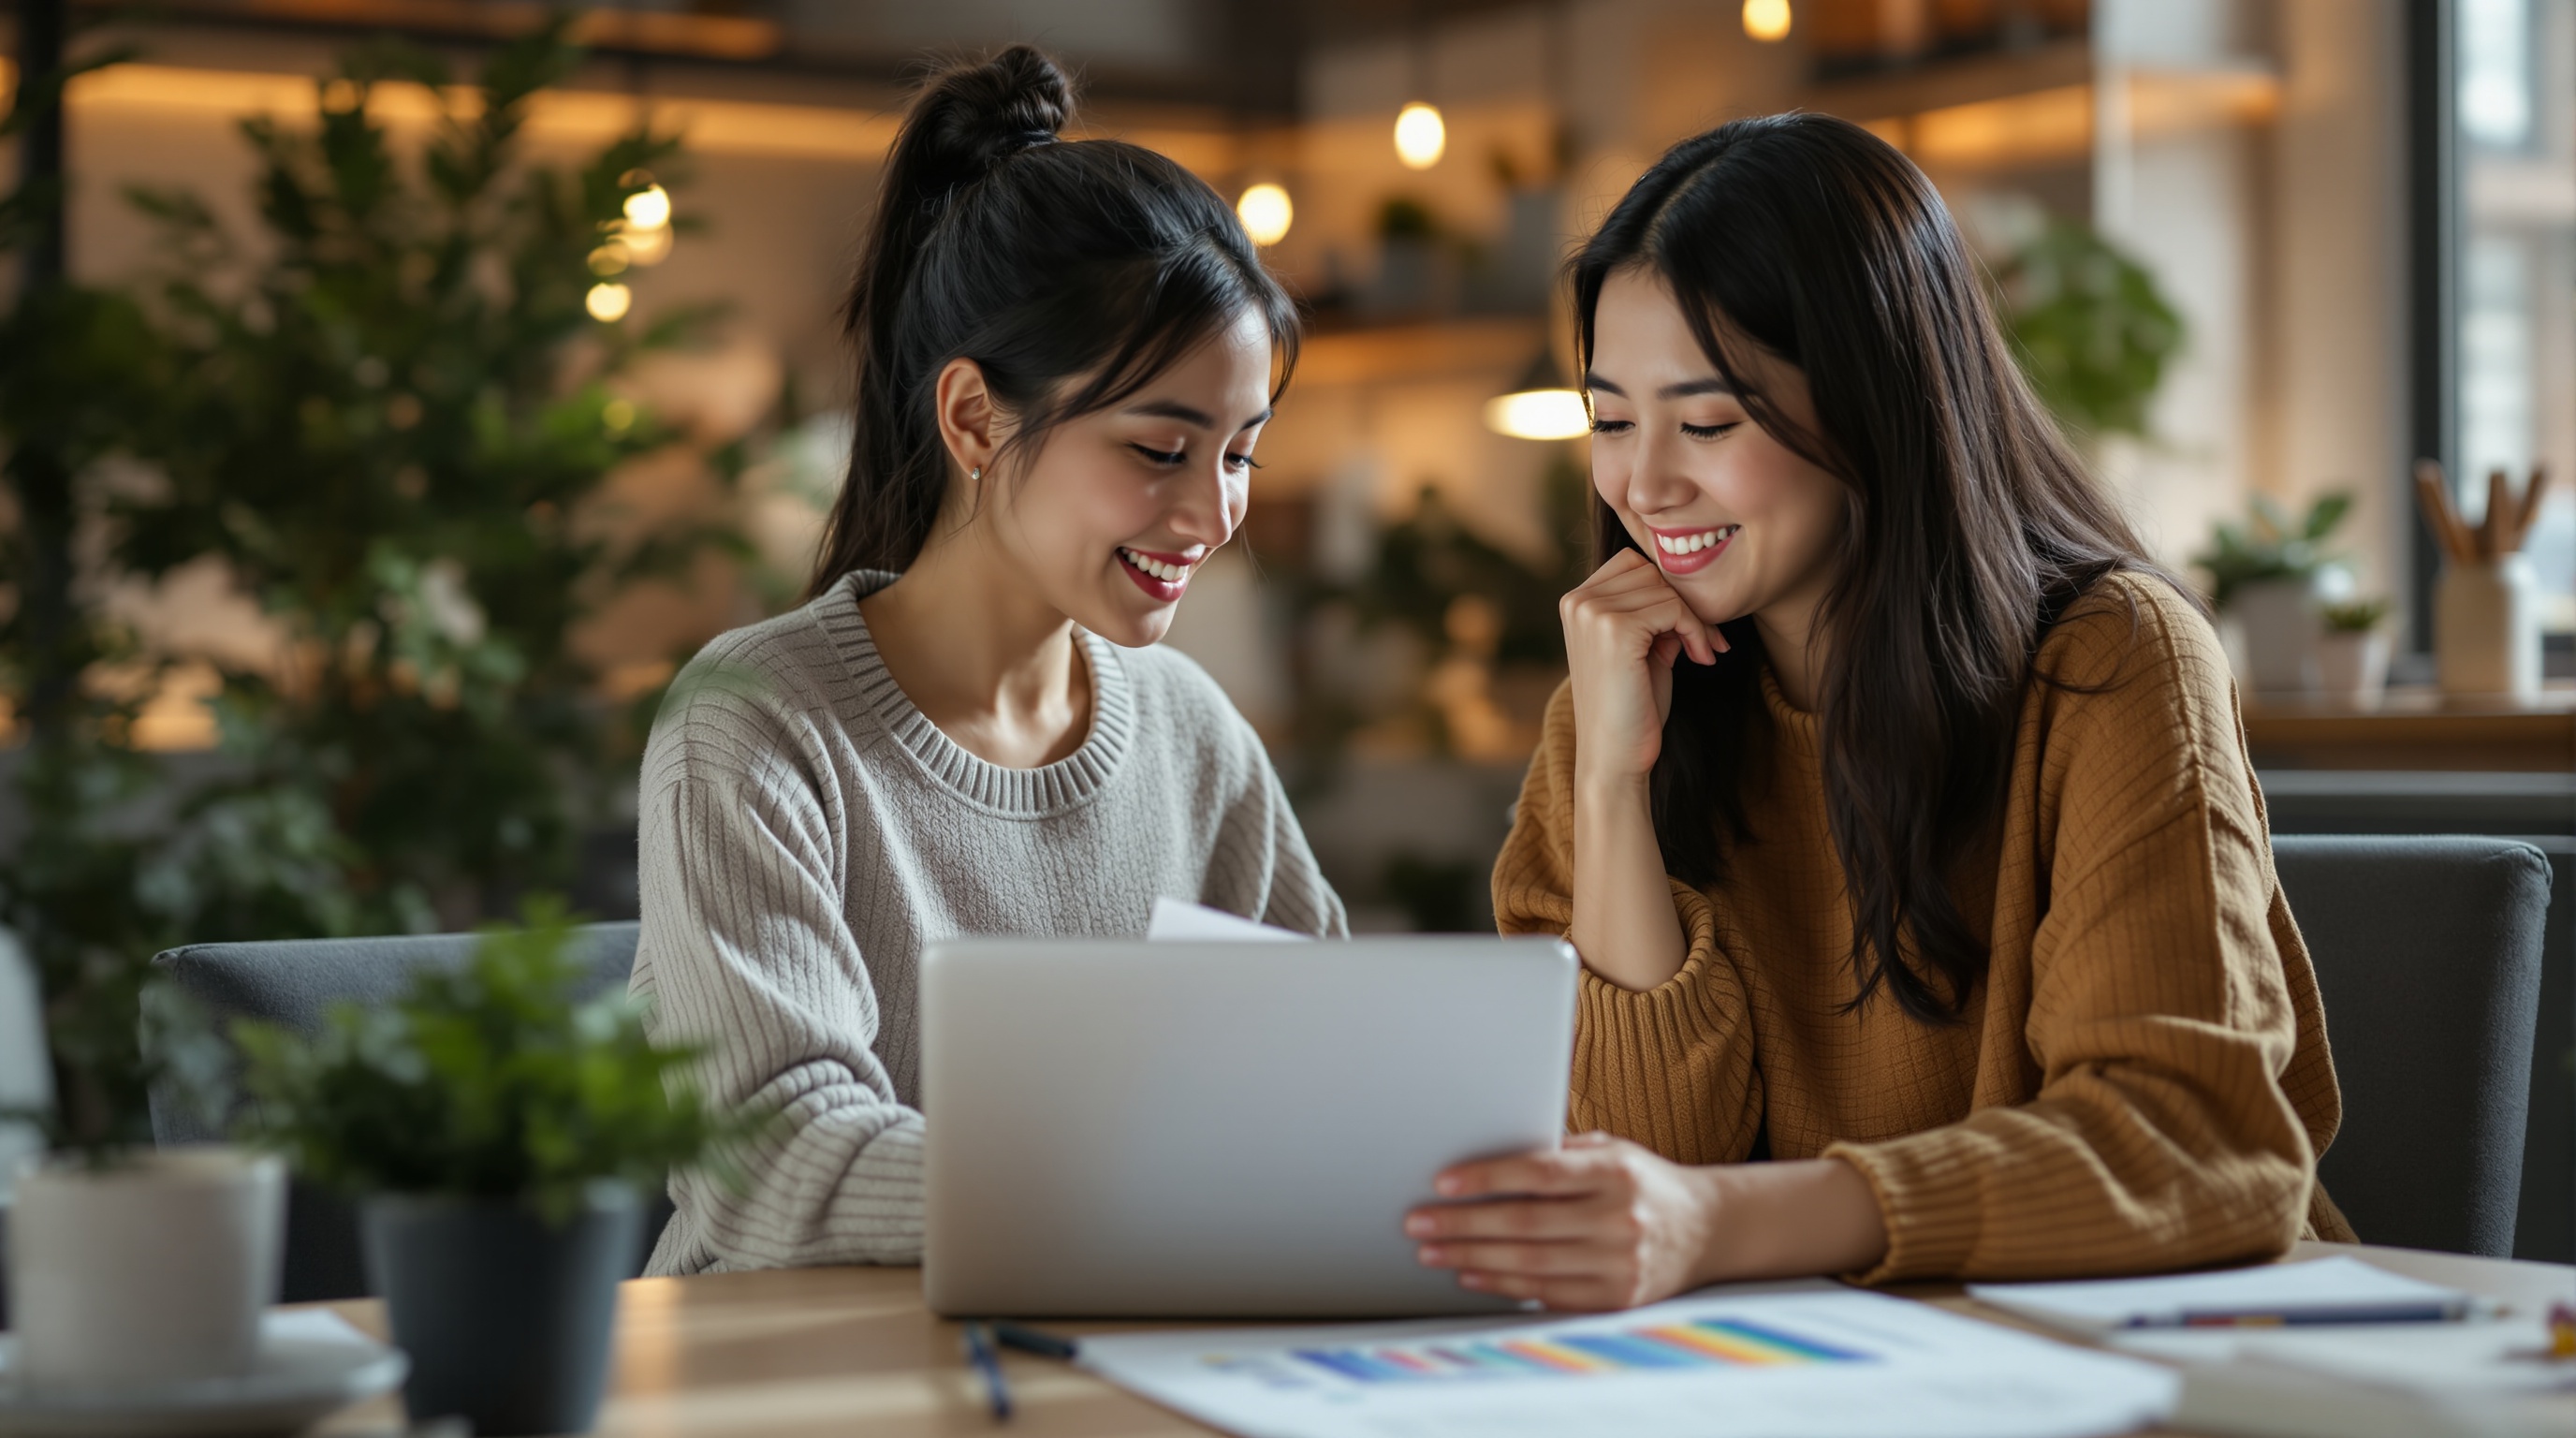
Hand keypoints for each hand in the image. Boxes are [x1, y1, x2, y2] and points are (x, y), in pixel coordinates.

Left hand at [1404, 1132, 1719, 1310]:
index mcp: (1616, 1172)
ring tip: (1432, 1250)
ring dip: (1472, 1259)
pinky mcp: (1617, 1300)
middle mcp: (1621, 1219)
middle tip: (1418, 1222)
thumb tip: (1488, 1157)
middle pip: (1525, 1224)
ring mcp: (1621, 1265)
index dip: (1487, 1178)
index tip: (1443, 1182)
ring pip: (1530, 1264)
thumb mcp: (1612, 1152)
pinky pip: (1547, 1295)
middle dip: (1463, 1225)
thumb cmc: (1643, 1183)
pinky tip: (1471, 1276)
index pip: (1539, 1173)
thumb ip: (1559, 1154)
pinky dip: (1503, 1286)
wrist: (1707, 1230)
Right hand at [1558, 550, 1723, 785]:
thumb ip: (1655, 614)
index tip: (1690, 629)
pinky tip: (1699, 659)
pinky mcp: (1614, 629)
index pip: (1633, 564)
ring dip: (1695, 620)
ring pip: (1665, 589)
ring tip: (1702, 652)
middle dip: (1686, 605)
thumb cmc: (1631, 707)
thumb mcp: (1643, 650)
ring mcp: (1592, 613)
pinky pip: (1673, 608)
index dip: (1667, 592)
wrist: (1614, 756)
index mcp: (1576, 603)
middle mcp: (1577, 601)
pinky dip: (1695, 632)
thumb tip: (1686, 589)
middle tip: (1705, 643)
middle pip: (1651, 572)